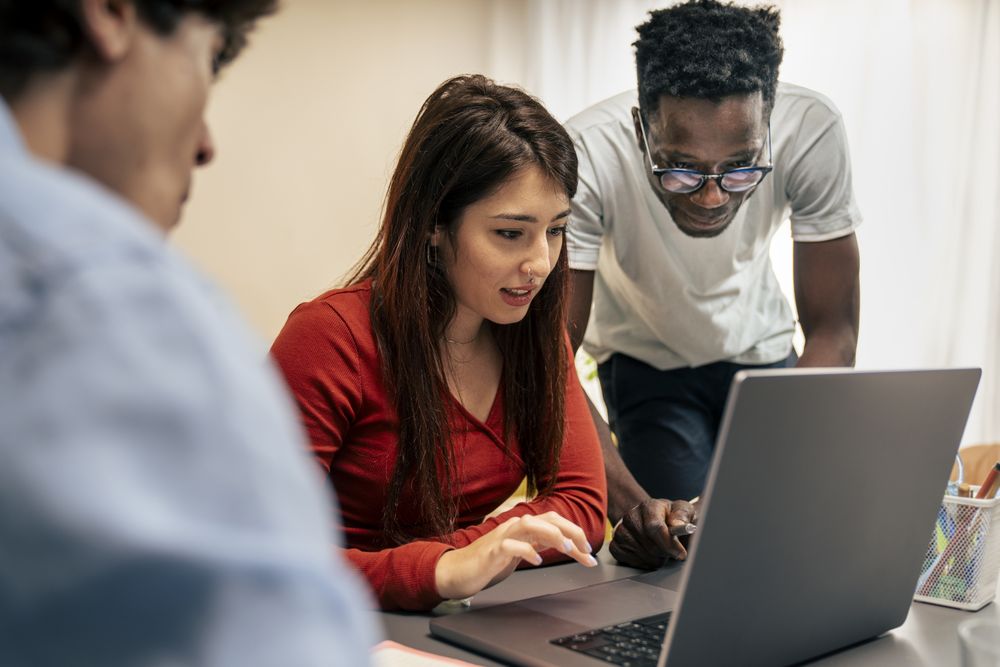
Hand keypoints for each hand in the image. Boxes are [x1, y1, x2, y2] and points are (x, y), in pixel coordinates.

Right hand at [434, 512, 597, 599]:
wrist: (457, 571)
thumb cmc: (489, 562)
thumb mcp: (521, 552)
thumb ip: (540, 544)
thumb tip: (567, 544)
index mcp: (523, 528)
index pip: (554, 522)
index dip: (574, 532)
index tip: (589, 551)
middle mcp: (515, 527)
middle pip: (547, 518)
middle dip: (570, 530)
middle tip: (585, 548)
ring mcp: (502, 537)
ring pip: (530, 525)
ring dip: (552, 534)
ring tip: (567, 548)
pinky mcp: (491, 551)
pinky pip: (511, 546)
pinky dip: (526, 551)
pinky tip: (537, 560)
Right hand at [609, 498, 697, 568]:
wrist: (653, 521)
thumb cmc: (670, 517)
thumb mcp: (683, 510)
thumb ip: (683, 515)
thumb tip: (679, 525)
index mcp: (649, 506)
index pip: (655, 527)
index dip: (668, 543)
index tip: (681, 554)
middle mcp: (631, 516)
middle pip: (649, 545)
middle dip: (665, 553)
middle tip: (672, 551)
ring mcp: (621, 530)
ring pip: (641, 555)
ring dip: (655, 559)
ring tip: (661, 551)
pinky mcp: (615, 544)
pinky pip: (628, 560)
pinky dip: (642, 562)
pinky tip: (648, 555)